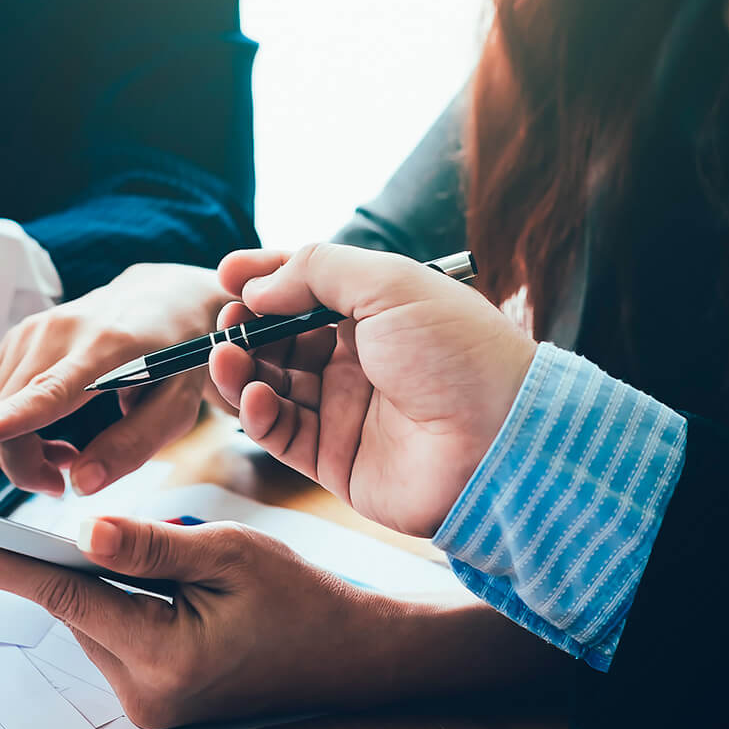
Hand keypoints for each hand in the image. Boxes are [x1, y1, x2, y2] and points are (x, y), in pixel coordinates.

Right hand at [0, 264, 230, 495]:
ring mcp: (31, 329)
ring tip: (65, 453)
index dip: (13, 416)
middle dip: (22, 466)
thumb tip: (80, 486)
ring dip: (14, 448)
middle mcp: (59, 331)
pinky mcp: (16, 336)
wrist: (162, 299)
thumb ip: (132, 446)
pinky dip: (7, 427)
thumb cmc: (176, 358)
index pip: (51, 388)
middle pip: (7, 412)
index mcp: (107, 349)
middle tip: (62, 482)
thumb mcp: (176, 408)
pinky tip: (46, 430)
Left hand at [0, 518, 409, 728]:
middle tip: (50, 515)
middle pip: (73, 606)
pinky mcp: (154, 699)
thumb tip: (83, 531)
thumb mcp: (230, 552)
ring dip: (99, 580)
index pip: (64, 594)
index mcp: (165, 655)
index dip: (2, 560)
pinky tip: (150, 581)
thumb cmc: (302, 597)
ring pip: (90, 619)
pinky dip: (116, 600)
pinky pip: (112, 635)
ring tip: (154, 556)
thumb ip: (150, 545)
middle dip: (62, 558)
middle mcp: (145, 692)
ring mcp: (149, 703)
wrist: (349, 654)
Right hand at [210, 244, 536, 536]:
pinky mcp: (334, 459)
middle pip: (280, 339)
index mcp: (376, 313)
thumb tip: (256, 286)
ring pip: (270, 385)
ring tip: (226, 357)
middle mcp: (357, 360)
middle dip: (247, 327)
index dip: (265, 279)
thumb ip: (316, 270)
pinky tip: (253, 396)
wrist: (502, 441)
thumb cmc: (458, 352)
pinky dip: (257, 413)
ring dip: (240, 369)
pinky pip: (280, 433)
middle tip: (226, 322)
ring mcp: (343, 410)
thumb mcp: (389, 284)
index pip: (305, 289)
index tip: (226, 275)